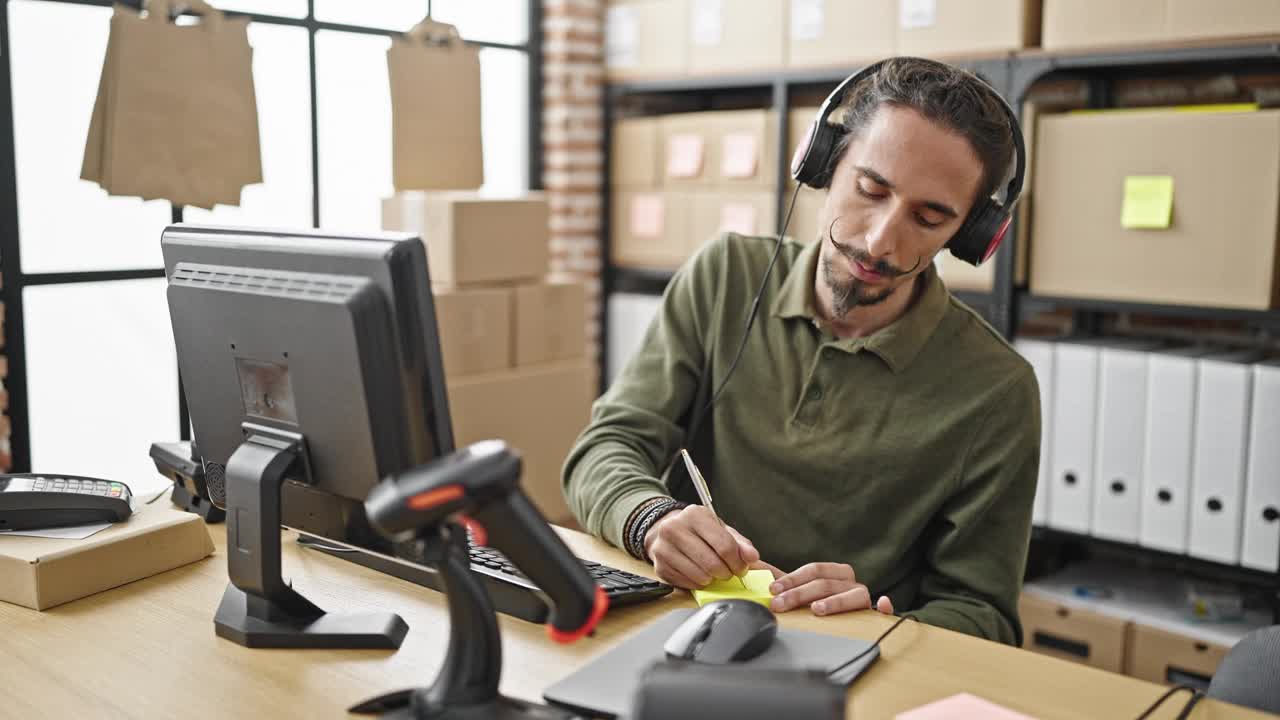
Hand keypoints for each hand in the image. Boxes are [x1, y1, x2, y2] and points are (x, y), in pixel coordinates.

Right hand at [643, 505, 759, 588]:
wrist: (668, 531)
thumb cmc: (698, 531)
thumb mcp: (721, 530)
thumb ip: (740, 544)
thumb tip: (752, 557)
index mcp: (695, 515)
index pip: (725, 545)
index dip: (738, 562)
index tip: (741, 568)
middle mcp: (675, 528)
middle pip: (713, 563)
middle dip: (726, 573)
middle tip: (728, 572)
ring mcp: (664, 548)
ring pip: (700, 576)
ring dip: (712, 579)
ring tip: (712, 572)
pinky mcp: (659, 566)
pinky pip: (688, 584)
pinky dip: (698, 584)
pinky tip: (698, 574)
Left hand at [764, 561, 895, 616]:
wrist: (850, 618)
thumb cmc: (821, 602)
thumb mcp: (802, 589)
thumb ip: (784, 582)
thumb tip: (753, 568)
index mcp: (835, 572)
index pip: (814, 570)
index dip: (793, 579)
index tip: (773, 590)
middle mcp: (850, 582)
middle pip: (826, 583)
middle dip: (800, 593)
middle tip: (780, 604)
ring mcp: (863, 597)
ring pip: (851, 595)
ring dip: (834, 602)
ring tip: (816, 609)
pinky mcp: (876, 613)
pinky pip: (884, 609)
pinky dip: (885, 607)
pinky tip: (882, 605)